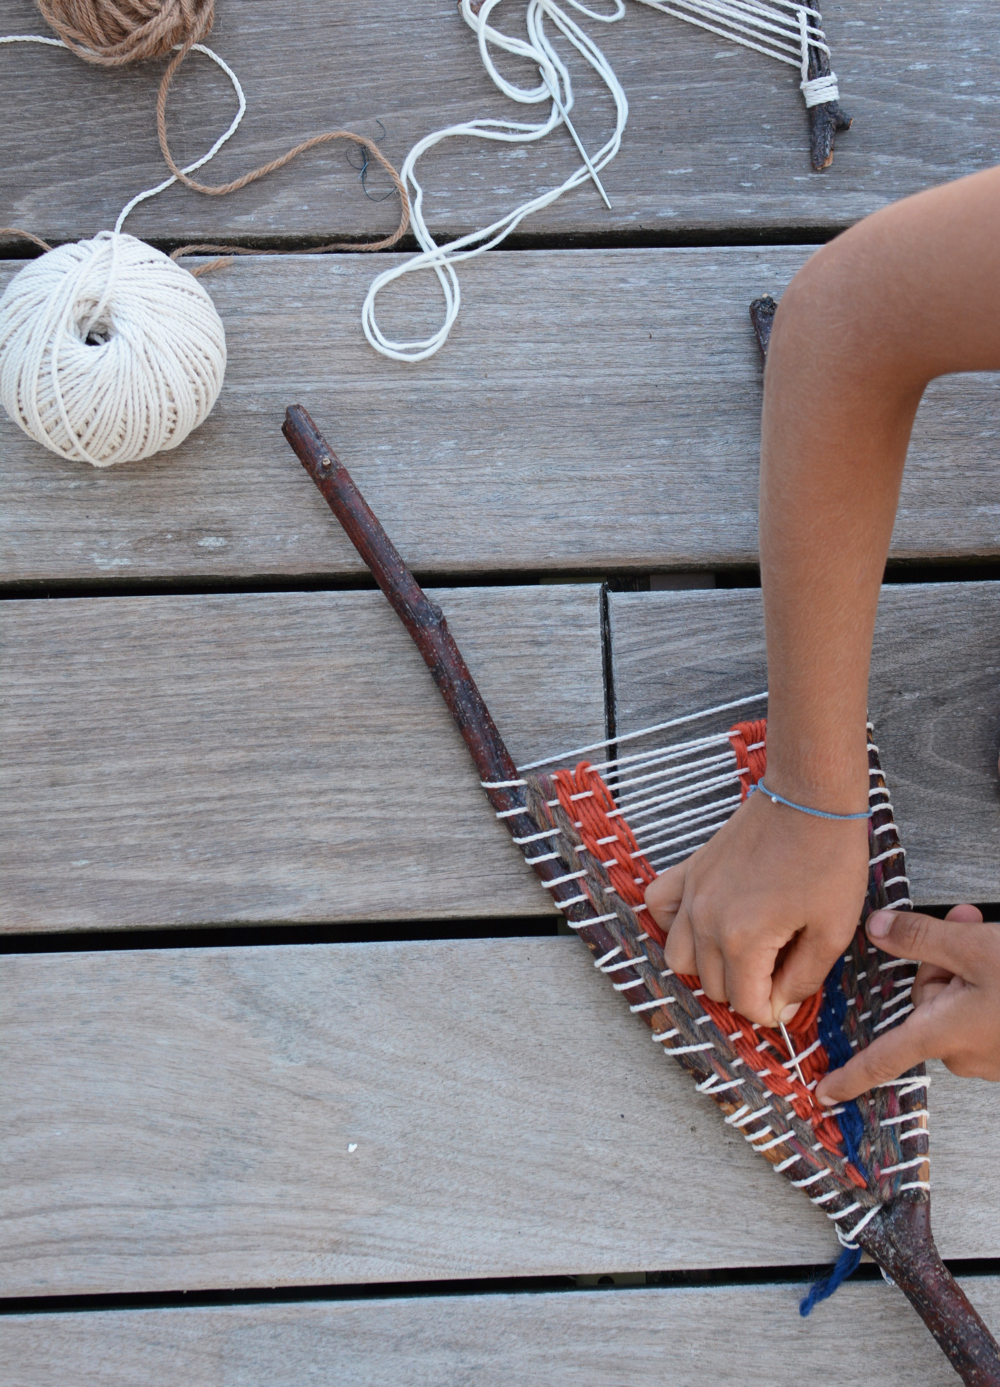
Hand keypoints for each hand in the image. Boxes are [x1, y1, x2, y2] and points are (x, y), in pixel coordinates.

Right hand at [644, 789, 869, 1026]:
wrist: (810, 797)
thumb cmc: (829, 861)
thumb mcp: (832, 931)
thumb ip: (802, 980)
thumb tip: (780, 1009)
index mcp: (742, 939)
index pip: (746, 1005)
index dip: (775, 1010)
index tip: (794, 993)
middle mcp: (706, 919)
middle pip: (712, 986)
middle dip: (747, 989)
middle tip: (781, 967)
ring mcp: (692, 893)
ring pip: (679, 958)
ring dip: (709, 967)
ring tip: (744, 953)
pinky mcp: (690, 869)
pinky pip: (658, 907)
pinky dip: (673, 923)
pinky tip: (705, 922)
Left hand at [816, 905, 999, 1102]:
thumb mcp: (973, 947)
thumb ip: (918, 938)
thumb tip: (876, 930)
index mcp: (943, 1034)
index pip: (883, 1059)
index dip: (851, 1077)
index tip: (824, 1094)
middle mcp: (965, 1053)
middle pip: (926, 1000)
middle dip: (941, 962)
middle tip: (968, 930)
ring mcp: (993, 1056)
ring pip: (958, 1001)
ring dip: (969, 967)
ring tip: (993, 941)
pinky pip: (986, 1013)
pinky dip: (991, 983)